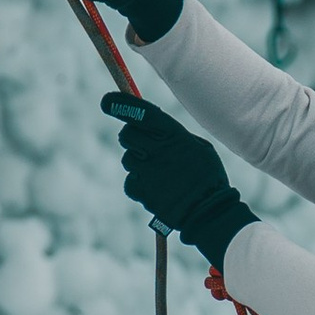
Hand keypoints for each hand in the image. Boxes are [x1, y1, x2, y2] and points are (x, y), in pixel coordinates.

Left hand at [106, 92, 254, 268]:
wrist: (208, 212)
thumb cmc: (208, 178)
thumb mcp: (200, 148)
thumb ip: (176, 136)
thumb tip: (153, 129)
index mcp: (173, 135)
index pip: (141, 113)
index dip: (121, 105)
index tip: (106, 102)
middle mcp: (157, 150)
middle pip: (127, 134)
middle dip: (132, 137)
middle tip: (144, 145)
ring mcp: (146, 170)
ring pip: (127, 158)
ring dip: (138, 163)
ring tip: (160, 173)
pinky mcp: (140, 190)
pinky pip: (129, 181)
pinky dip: (139, 184)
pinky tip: (156, 188)